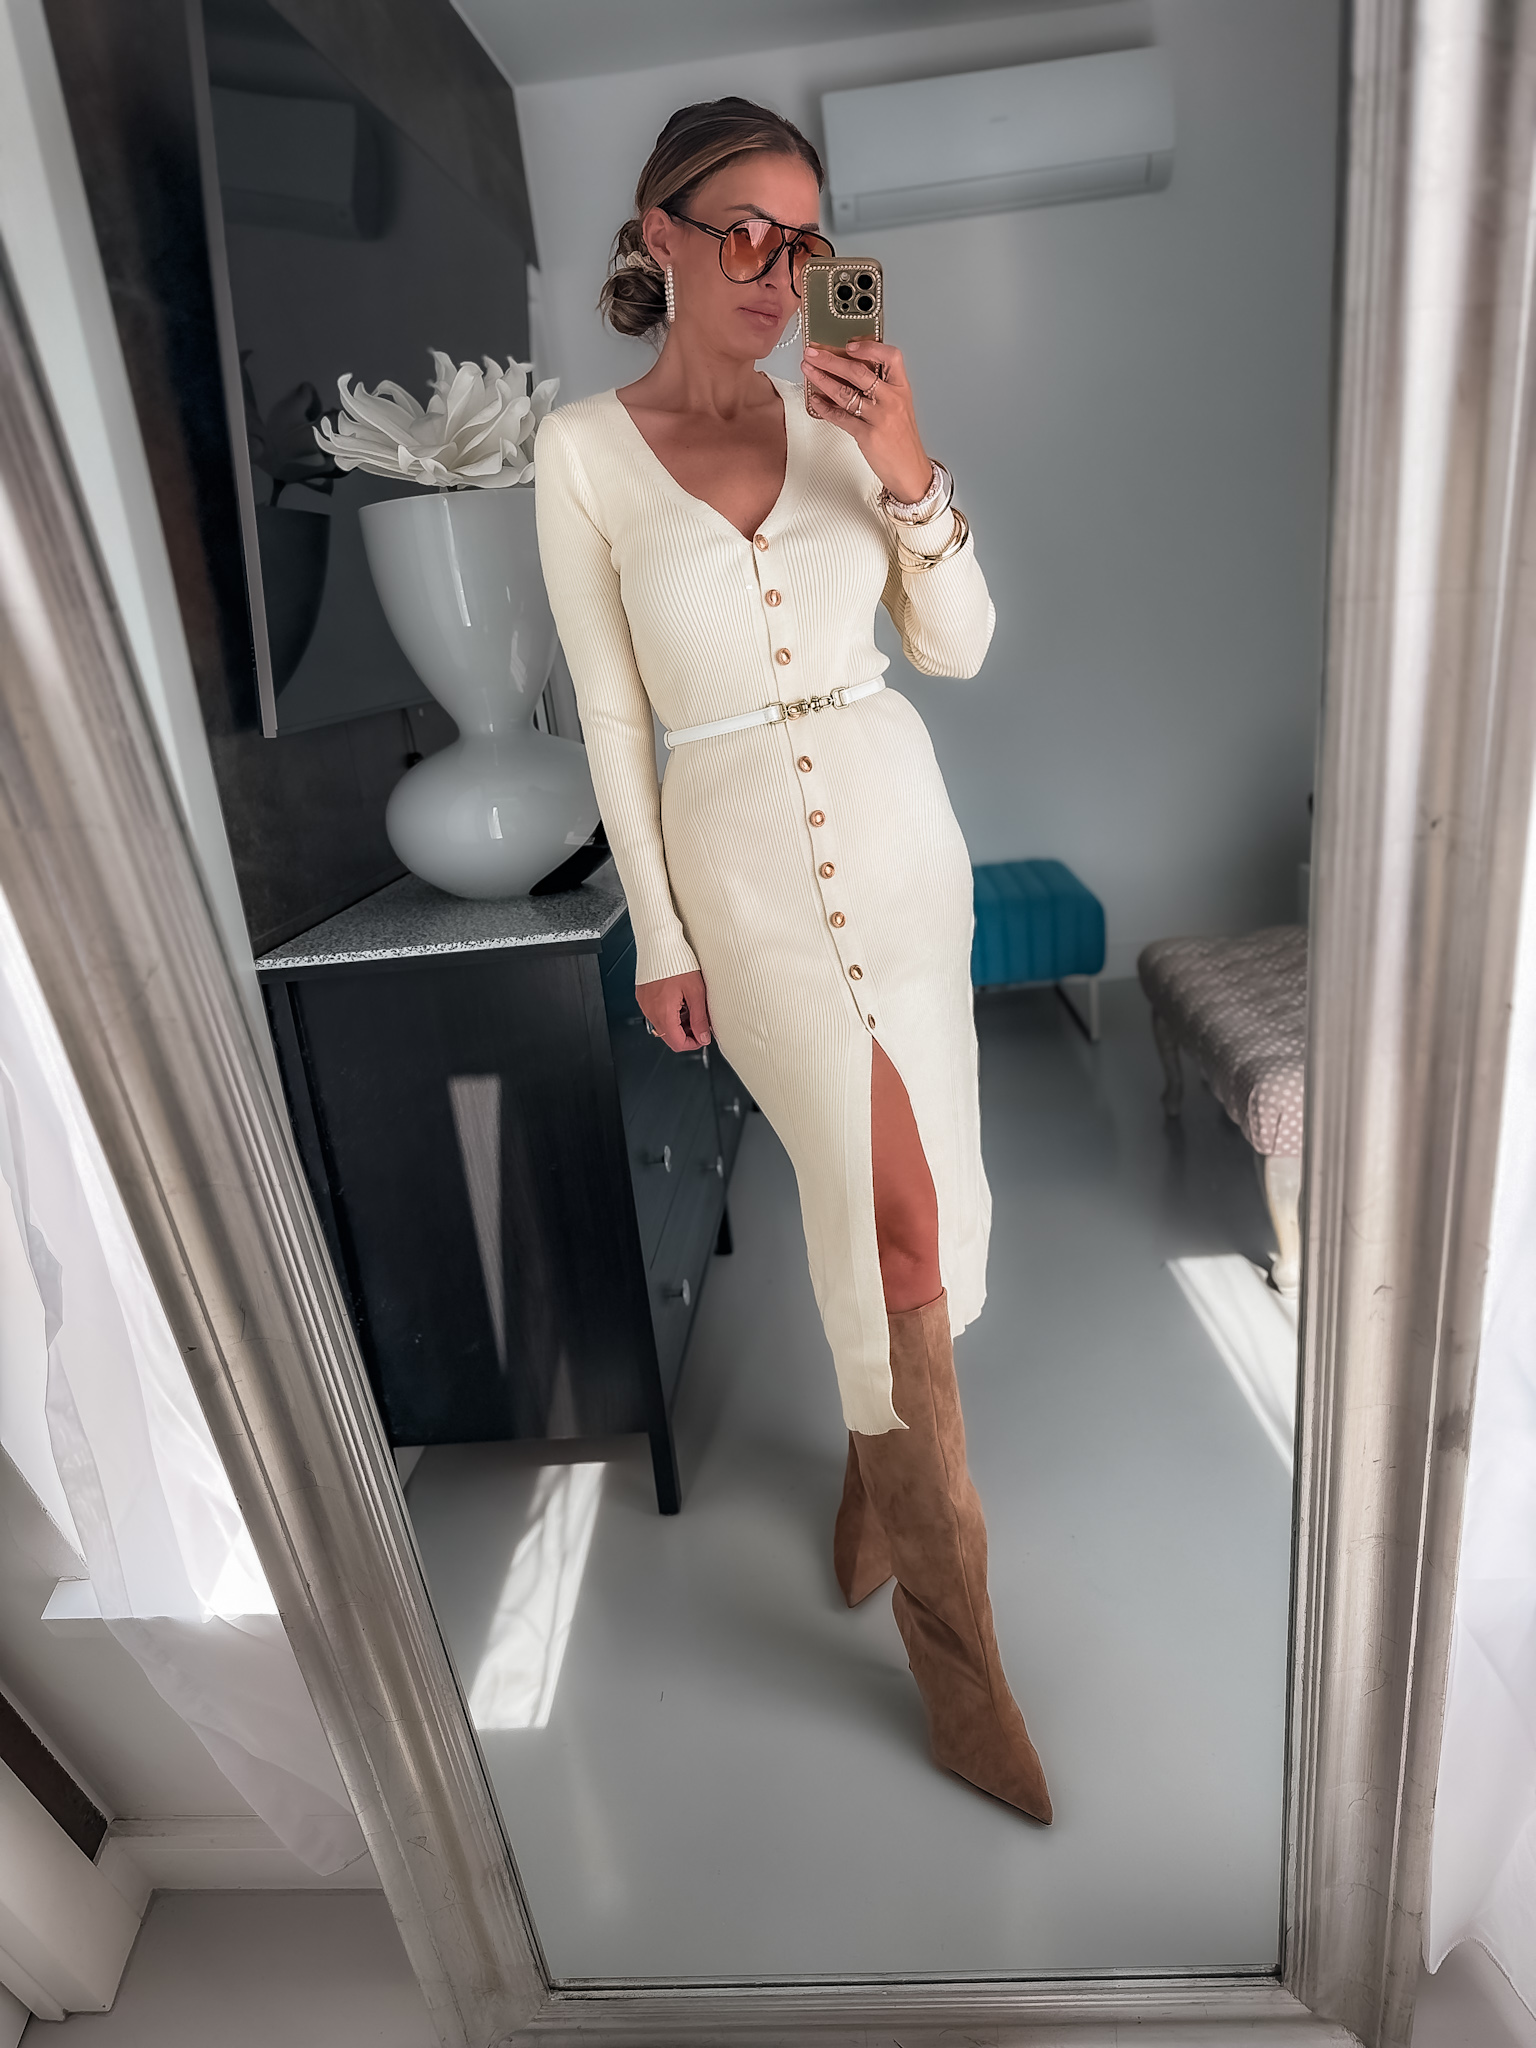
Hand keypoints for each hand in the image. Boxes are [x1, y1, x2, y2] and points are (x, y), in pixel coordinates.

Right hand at [637, 969, 712, 1051]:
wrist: (659, 942)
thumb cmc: (676, 961)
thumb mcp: (696, 992)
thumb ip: (700, 1018)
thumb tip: (703, 1036)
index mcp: (663, 1013)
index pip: (677, 1044)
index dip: (693, 1044)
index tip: (702, 1037)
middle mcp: (650, 1011)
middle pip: (669, 1036)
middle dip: (686, 1033)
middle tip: (699, 1021)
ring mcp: (644, 1004)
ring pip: (662, 1025)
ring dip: (677, 1023)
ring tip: (689, 1007)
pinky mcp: (643, 997)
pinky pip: (655, 1013)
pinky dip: (668, 1012)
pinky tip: (678, 999)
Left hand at [801, 339, 931, 503]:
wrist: (910, 470)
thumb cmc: (901, 439)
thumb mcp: (899, 406)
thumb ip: (880, 388)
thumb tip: (849, 369)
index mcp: (902, 388)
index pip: (891, 356)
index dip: (869, 347)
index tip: (848, 344)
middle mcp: (892, 400)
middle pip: (859, 371)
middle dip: (830, 359)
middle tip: (813, 352)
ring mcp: (880, 417)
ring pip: (845, 392)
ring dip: (821, 379)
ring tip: (807, 370)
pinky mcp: (867, 435)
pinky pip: (840, 417)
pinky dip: (824, 408)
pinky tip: (815, 401)